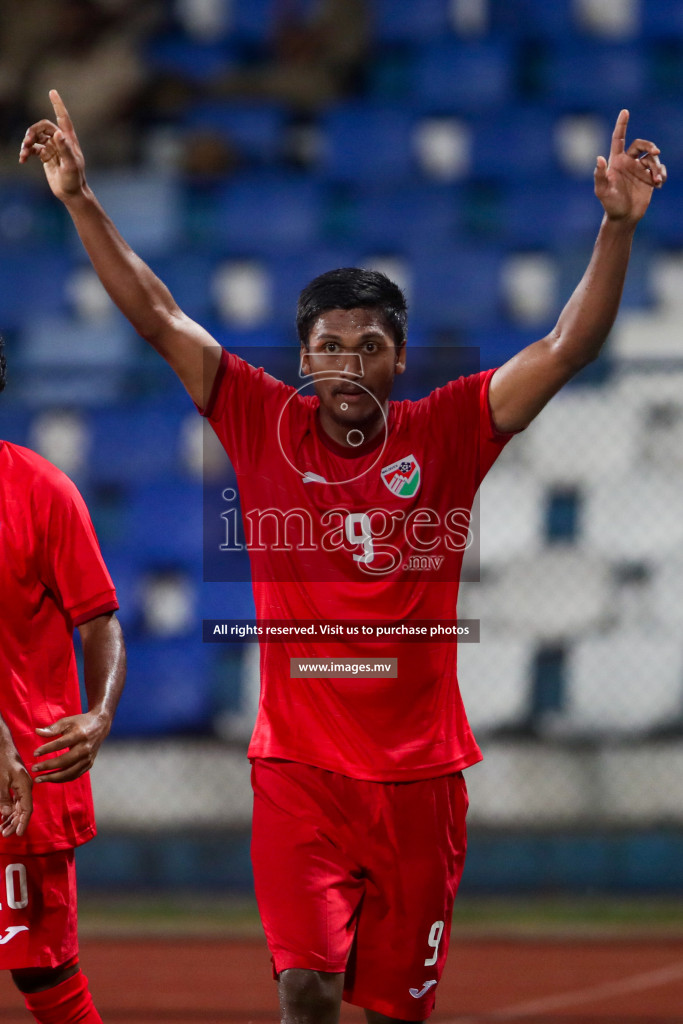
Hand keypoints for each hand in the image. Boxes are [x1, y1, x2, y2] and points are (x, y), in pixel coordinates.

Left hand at [0, 756, 31, 837]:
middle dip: (14, 823)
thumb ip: (3, 798)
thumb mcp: (0, 780)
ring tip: (3, 829)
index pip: (27, 809)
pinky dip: (9, 810)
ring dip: (11, 818)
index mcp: (25, 786)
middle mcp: (25, 787)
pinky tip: (4, 817)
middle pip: (23, 810)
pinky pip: (14, 801)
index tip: (17, 834)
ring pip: (18, 807)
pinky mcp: (16, 785)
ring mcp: (21, 786)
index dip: (23, 822)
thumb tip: (6, 813)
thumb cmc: (2, 761)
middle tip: (5, 834)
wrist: (2, 746)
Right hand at [19, 89, 85, 201]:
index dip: (58, 105)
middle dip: (33, 132)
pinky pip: (33, 149)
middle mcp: (60, 141)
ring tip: (24, 153)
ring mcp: (52, 148)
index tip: (52, 91)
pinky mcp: (46, 156)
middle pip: (43, 127)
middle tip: (27, 142)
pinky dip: (26, 152)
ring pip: (36, 137)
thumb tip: (57, 133)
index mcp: (69, 140)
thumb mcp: (70, 165)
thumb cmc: (74, 180)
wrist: (71, 194)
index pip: (63, 118)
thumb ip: (64, 148)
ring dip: (27, 142)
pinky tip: (23, 159)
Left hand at [31, 711, 109, 783]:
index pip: (60, 744)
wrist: (100, 726)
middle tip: (34, 769)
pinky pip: (74, 775)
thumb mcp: (67, 721)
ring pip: (69, 772)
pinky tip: (51, 779)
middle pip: (64, 761)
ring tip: (39, 779)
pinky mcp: (89, 764)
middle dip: (47, 766)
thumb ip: (53, 728)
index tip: (34, 754)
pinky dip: (62, 779)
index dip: (47, 749)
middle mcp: (85, 748)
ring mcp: (88, 758)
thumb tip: (37, 732)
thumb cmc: (81, 723)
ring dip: (53, 778)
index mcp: (79, 735)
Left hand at [594, 109, 665, 223]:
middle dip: (649, 145)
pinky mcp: (648, 178)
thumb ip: (599, 175)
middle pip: (641, 145)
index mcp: (616, 161)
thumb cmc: (610, 204)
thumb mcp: (602, 191)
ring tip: (656, 179)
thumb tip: (599, 158)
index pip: (619, 138)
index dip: (622, 125)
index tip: (625, 111)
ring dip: (657, 166)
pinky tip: (659, 183)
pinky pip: (659, 169)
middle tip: (656, 151)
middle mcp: (628, 162)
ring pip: (652, 158)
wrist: (623, 217)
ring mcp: (639, 169)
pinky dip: (661, 173)